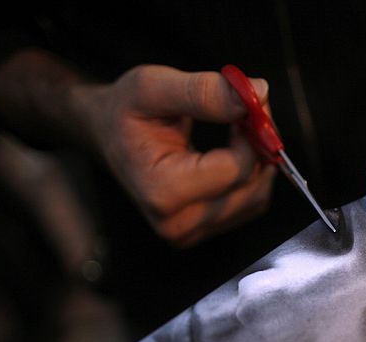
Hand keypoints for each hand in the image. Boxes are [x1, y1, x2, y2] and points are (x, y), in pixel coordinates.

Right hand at [78, 65, 275, 246]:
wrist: (107, 135)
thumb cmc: (125, 111)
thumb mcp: (152, 85)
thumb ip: (202, 91)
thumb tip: (256, 93)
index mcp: (161, 191)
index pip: (237, 168)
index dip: (253, 131)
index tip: (245, 102)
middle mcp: (176, 223)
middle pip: (251, 185)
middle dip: (259, 143)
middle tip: (245, 110)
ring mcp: (191, 232)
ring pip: (257, 196)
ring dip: (258, 158)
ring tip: (233, 128)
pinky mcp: (205, 230)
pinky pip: (251, 204)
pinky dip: (251, 174)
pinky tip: (230, 152)